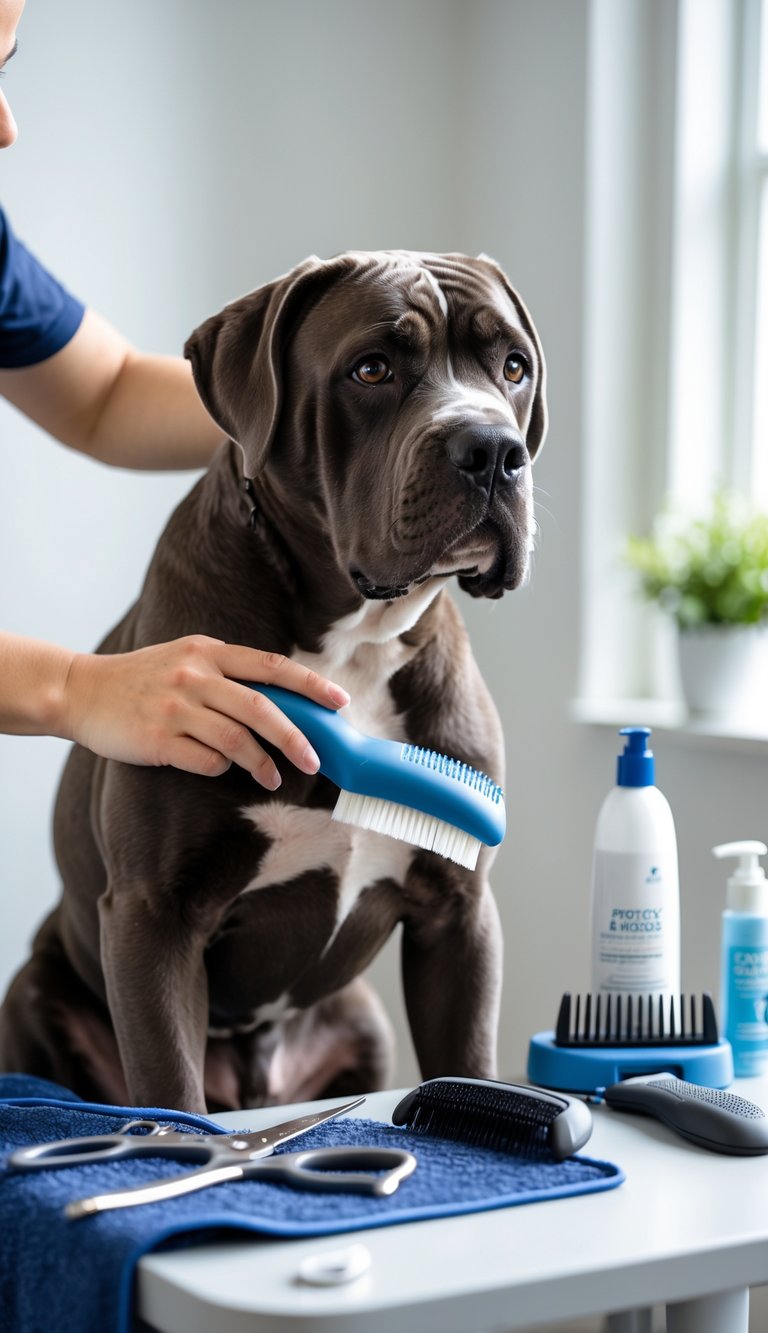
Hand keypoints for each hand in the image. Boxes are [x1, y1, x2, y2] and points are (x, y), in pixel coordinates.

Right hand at [63, 636, 349, 788]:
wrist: (81, 691)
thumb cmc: (142, 679)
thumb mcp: (186, 659)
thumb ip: (227, 672)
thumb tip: (283, 699)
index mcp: (208, 652)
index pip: (271, 667)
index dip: (309, 685)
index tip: (339, 702)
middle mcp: (194, 676)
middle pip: (260, 708)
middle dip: (295, 737)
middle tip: (315, 761)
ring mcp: (174, 707)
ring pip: (236, 739)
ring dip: (261, 764)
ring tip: (274, 778)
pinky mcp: (156, 738)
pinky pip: (203, 760)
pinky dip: (220, 769)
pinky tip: (220, 770)